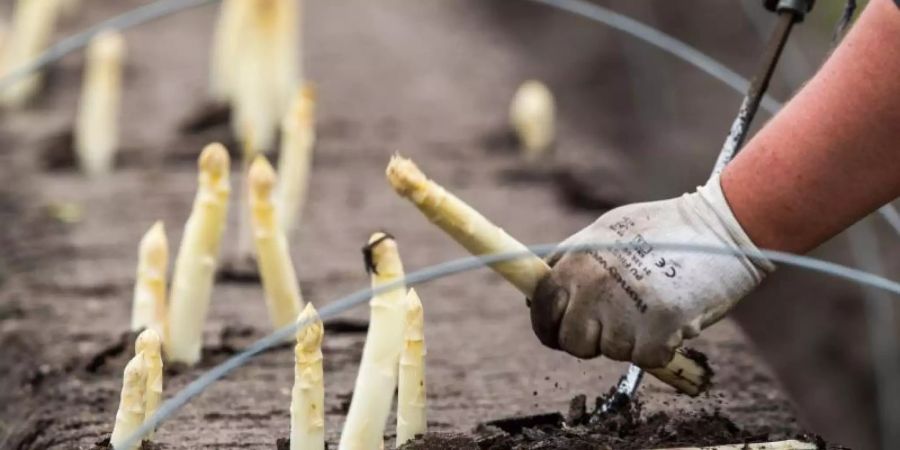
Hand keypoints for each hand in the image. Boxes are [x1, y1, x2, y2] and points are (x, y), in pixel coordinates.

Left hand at [529, 175, 773, 367]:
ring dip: (631, 340)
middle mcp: (593, 287)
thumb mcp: (604, 231)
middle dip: (590, 340)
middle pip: (571, 341)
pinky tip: (672, 317)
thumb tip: (535, 295)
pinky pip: (646, 359)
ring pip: (611, 352)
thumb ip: (569, 261)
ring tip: (651, 306)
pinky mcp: (657, 329)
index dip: (549, 326)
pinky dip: (660, 347)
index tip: (561, 331)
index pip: (542, 308)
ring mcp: (623, 309)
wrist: (723, 227)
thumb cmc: (663, 229)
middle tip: (617, 323)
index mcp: (576, 261)